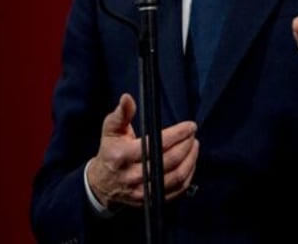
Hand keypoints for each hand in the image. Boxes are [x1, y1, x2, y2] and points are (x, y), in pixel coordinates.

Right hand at [87, 94, 199, 208]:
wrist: (102, 183)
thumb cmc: (110, 151)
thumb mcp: (110, 130)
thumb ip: (121, 113)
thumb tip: (127, 98)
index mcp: (122, 155)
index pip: (156, 144)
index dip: (177, 134)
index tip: (189, 126)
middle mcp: (133, 175)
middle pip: (169, 161)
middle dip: (186, 145)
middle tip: (193, 134)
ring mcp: (143, 191)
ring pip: (176, 177)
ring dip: (190, 160)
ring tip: (195, 145)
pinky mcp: (151, 201)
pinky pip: (176, 190)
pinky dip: (188, 175)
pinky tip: (190, 162)